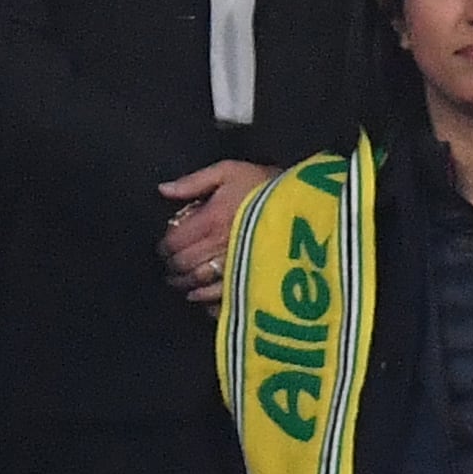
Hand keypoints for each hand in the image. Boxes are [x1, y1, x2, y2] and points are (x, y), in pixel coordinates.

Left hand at [158, 161, 275, 304]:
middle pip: (183, 265)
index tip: (164, 248)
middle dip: (172, 267)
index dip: (164, 247)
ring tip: (182, 283)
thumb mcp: (230, 171)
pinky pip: (222, 300)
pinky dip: (208, 302)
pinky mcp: (252, 283)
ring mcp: (235, 268)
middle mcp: (219, 248)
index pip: (174, 242)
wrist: (309, 205)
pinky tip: (203, 299)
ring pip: (198, 285)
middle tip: (170, 267)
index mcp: (210, 221)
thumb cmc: (267, 185)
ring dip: (185, 285)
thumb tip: (163, 190)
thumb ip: (194, 182)